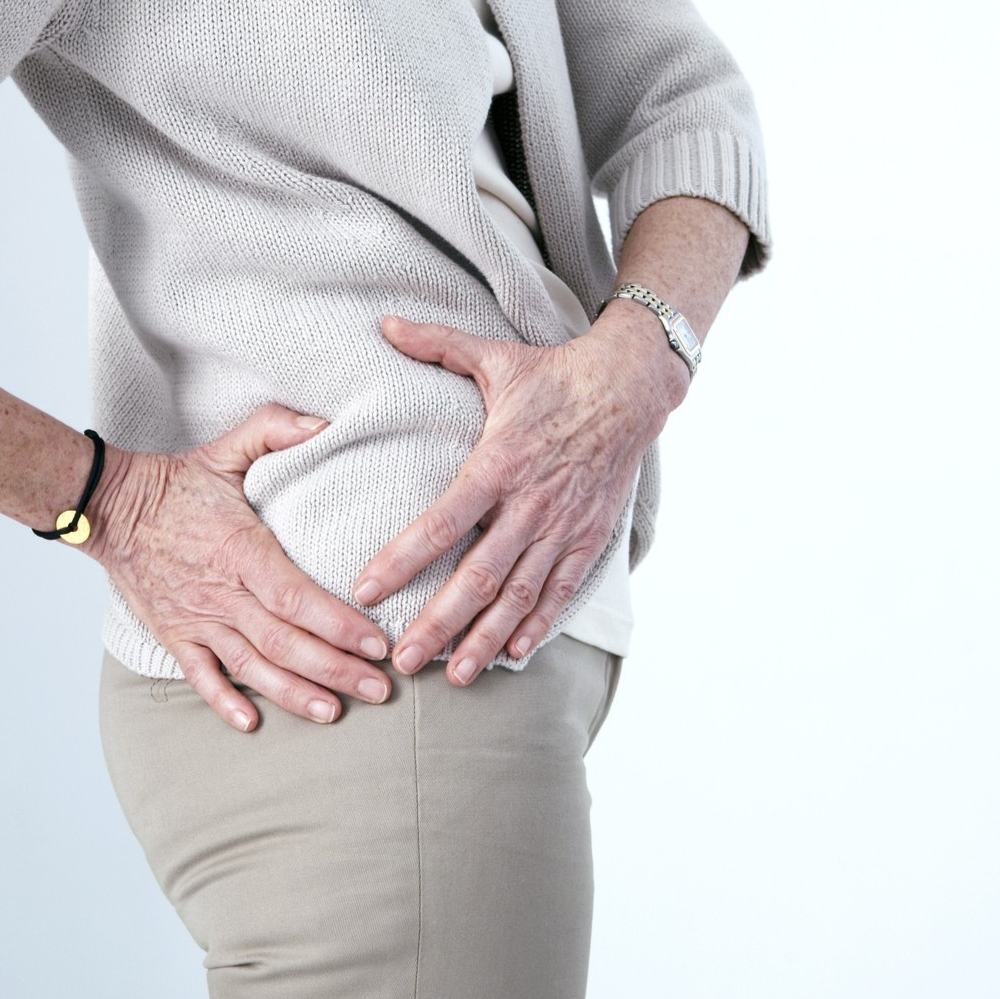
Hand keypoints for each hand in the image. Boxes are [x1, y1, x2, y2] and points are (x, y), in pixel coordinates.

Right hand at [74, 404, 392, 730]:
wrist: (108, 506)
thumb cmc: (176, 482)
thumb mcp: (228, 448)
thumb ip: (277, 431)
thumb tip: (325, 425)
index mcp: (242, 549)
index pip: (297, 598)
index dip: (339, 625)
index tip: (376, 644)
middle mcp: (222, 592)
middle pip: (285, 642)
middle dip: (336, 669)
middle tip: (379, 689)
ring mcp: (196, 617)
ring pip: (251, 666)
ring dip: (294, 694)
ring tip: (334, 712)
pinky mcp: (174, 634)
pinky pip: (200, 676)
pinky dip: (223, 702)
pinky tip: (252, 723)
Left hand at [352, 310, 684, 683]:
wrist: (633, 386)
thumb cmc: (555, 375)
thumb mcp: (494, 357)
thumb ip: (436, 345)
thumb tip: (382, 322)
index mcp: (499, 461)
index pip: (443, 521)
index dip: (403, 559)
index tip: (367, 589)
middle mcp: (531, 502)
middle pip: (479, 575)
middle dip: (440, 622)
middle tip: (405, 660)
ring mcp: (564, 525)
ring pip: (520, 595)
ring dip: (486, 638)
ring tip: (455, 675)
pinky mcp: (589, 538)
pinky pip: (561, 591)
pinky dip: (537, 625)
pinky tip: (512, 653)